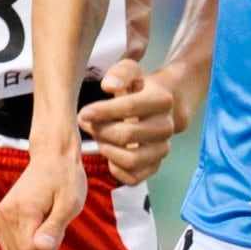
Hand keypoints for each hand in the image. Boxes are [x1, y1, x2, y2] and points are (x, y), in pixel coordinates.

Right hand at [0, 145, 87, 249]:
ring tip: (45, 221)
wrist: (51, 157)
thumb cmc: (66, 180)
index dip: (48, 246)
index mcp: (23, 211)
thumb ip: (54, 229)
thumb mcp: (70, 204)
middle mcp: (4, 215)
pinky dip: (25, 242)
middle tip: (52, 223)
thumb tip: (39, 249)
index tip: (58, 224)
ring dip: (33, 246)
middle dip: (40, 249)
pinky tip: (36, 223)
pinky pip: (11, 248)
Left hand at [77, 58, 180, 184]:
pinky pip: (133, 178)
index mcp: (162, 100)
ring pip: (130, 160)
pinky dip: (116, 168)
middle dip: (101, 131)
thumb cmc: (138, 88)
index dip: (103, 112)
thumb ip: (121, 74)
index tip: (84, 113)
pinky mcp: (155, 167)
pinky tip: (109, 153)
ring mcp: (162, 149)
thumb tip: (109, 86)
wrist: (160, 108)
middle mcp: (166, 127)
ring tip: (99, 137)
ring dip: (107, 149)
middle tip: (88, 124)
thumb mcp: (130, 71)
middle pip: (126, 136)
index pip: (129, 108)